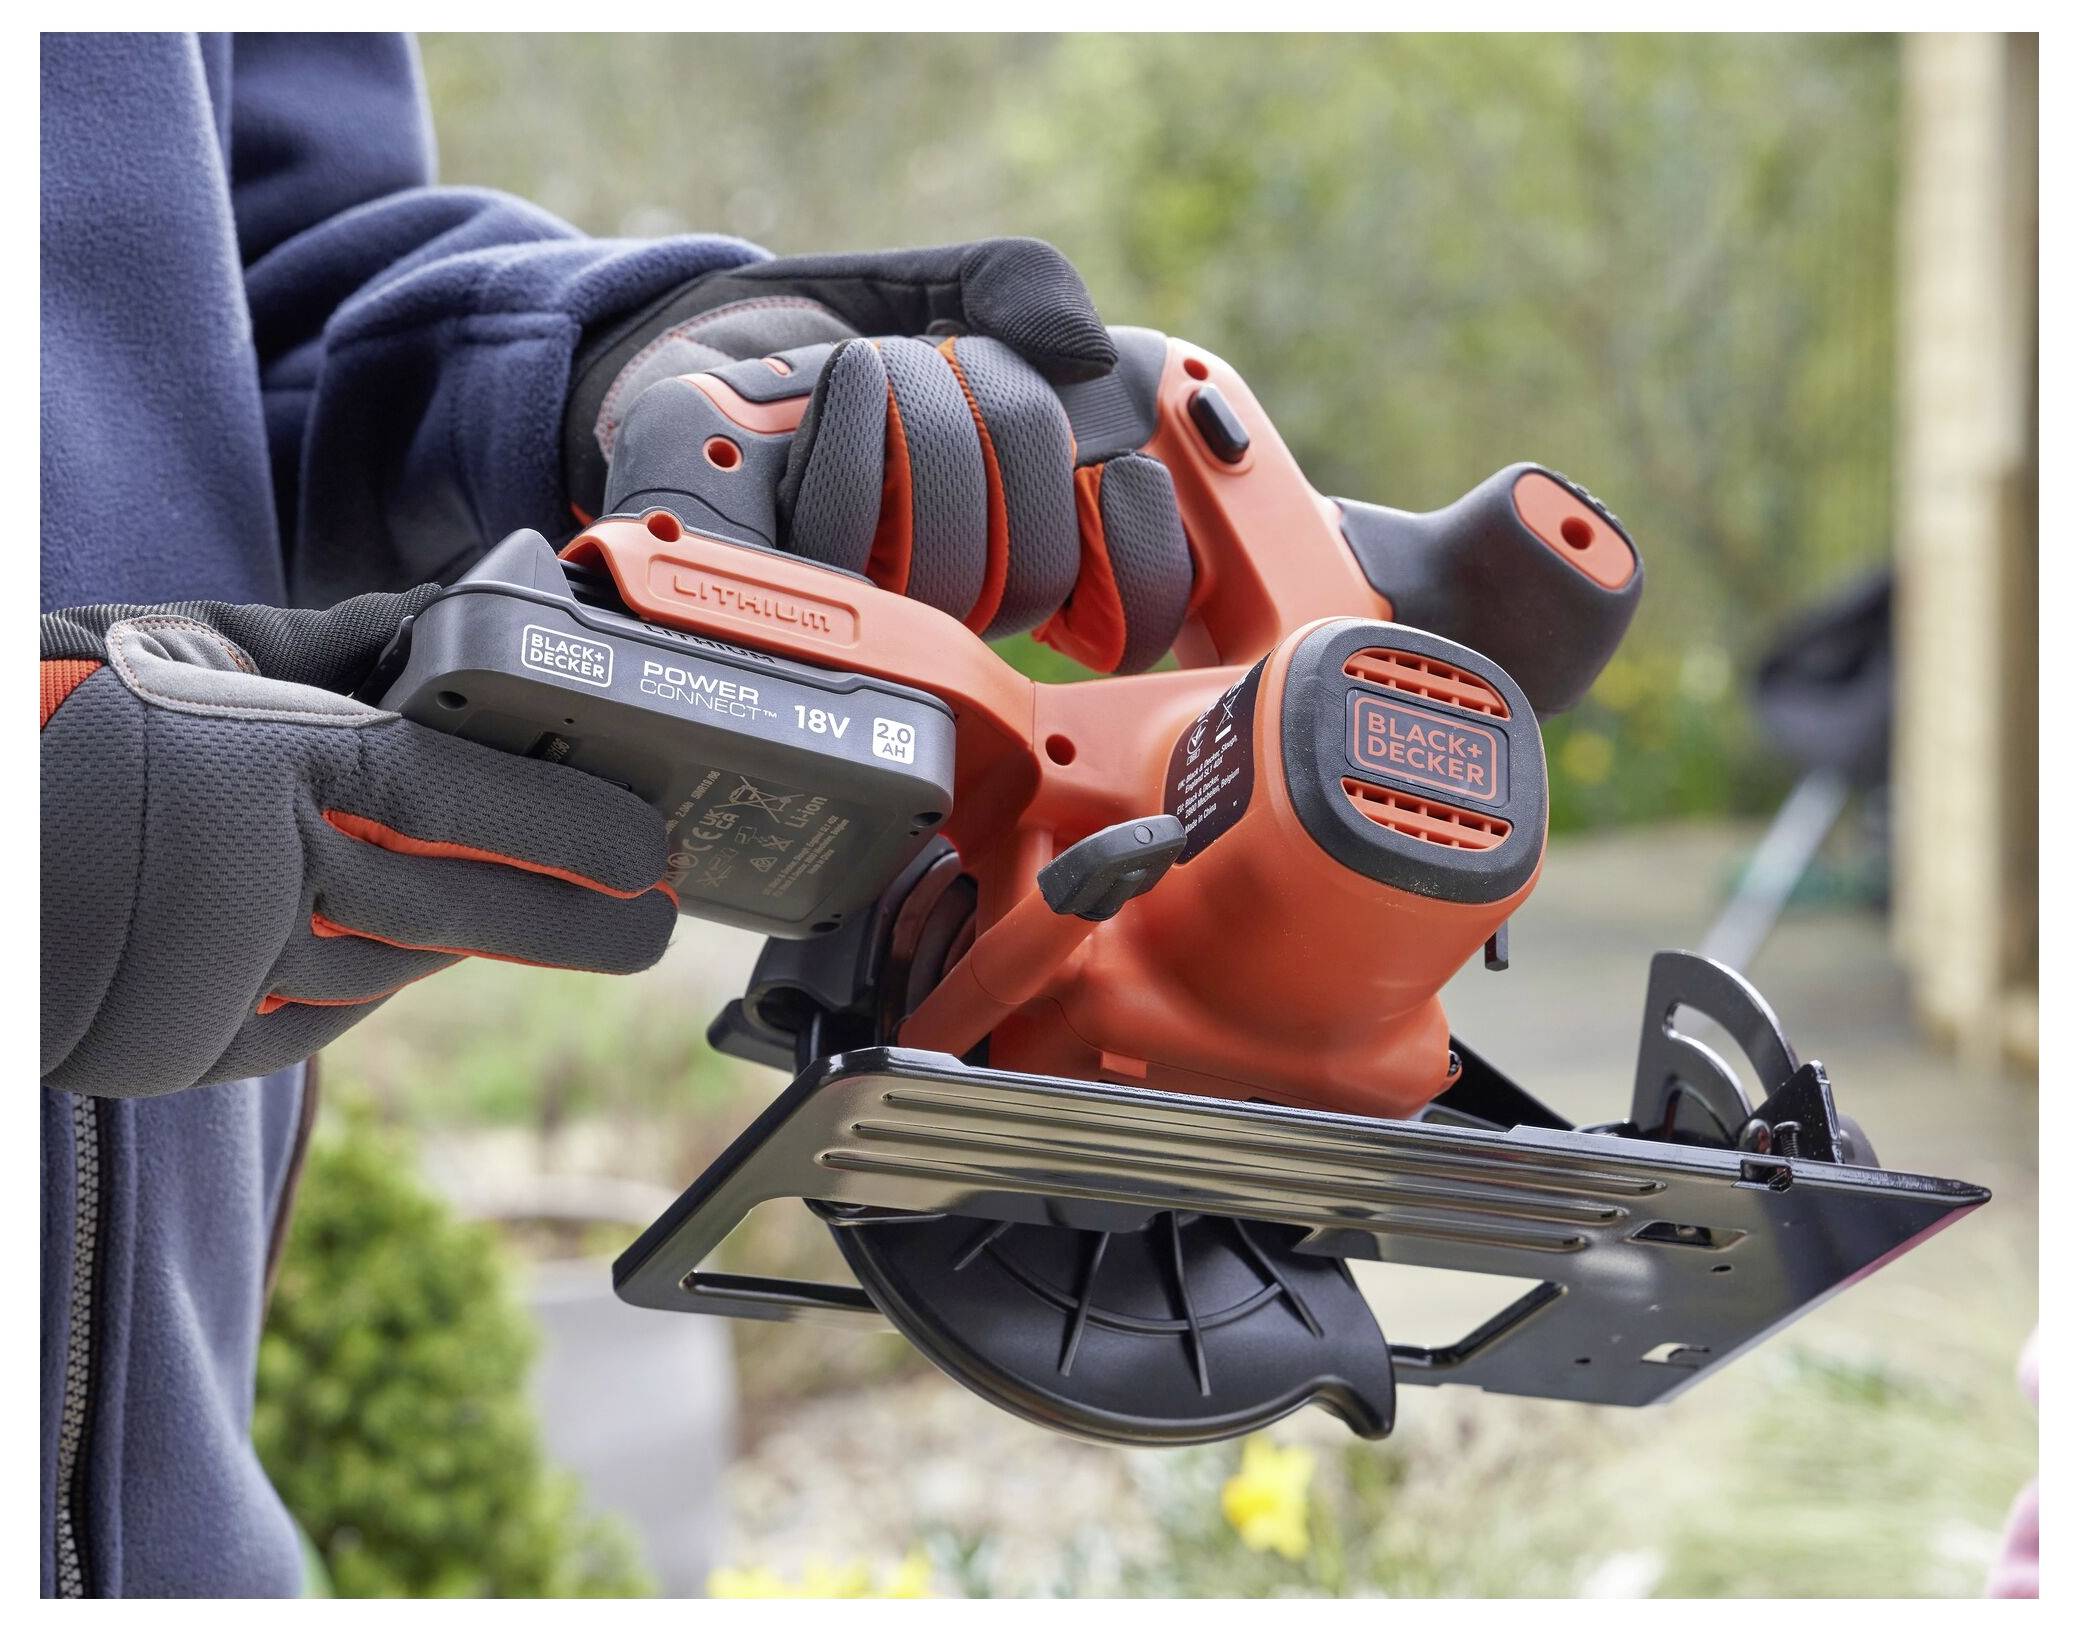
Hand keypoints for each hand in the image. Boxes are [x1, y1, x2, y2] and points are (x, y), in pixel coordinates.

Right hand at [41, 591, 677, 1094]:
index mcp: (269, 773)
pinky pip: (328, 1012)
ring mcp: (227, 985)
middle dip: (582, 921)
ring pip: (404, 966)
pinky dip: (367, 971)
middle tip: (652, 910)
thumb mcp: (193, 650)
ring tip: (500, 892)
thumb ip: (341, 656)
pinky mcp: (195, 1050)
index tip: (654, 852)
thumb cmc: (53, 722)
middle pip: (472, 916)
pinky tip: (367, 927)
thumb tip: (459, 642)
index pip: (473, 810)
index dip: (580, 837)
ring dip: (461, 933)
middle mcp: (260, 888)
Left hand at [565, 239, 1193, 672]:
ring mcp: (869, 609)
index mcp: (1023, 545)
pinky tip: (837, 388)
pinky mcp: (776, 589)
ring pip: (948, 573)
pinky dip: (853, 431)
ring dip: (924, 419)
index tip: (1121, 471)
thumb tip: (1092, 352)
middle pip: (1038, 574)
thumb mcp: (941, 286)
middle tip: (950, 358)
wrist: (685, 347)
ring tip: (881, 368)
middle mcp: (954, 603)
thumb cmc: (827, 334)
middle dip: (1008, 420)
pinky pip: (846, 546)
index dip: (1144, 562)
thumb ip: (1021, 290)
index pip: (1130, 612)